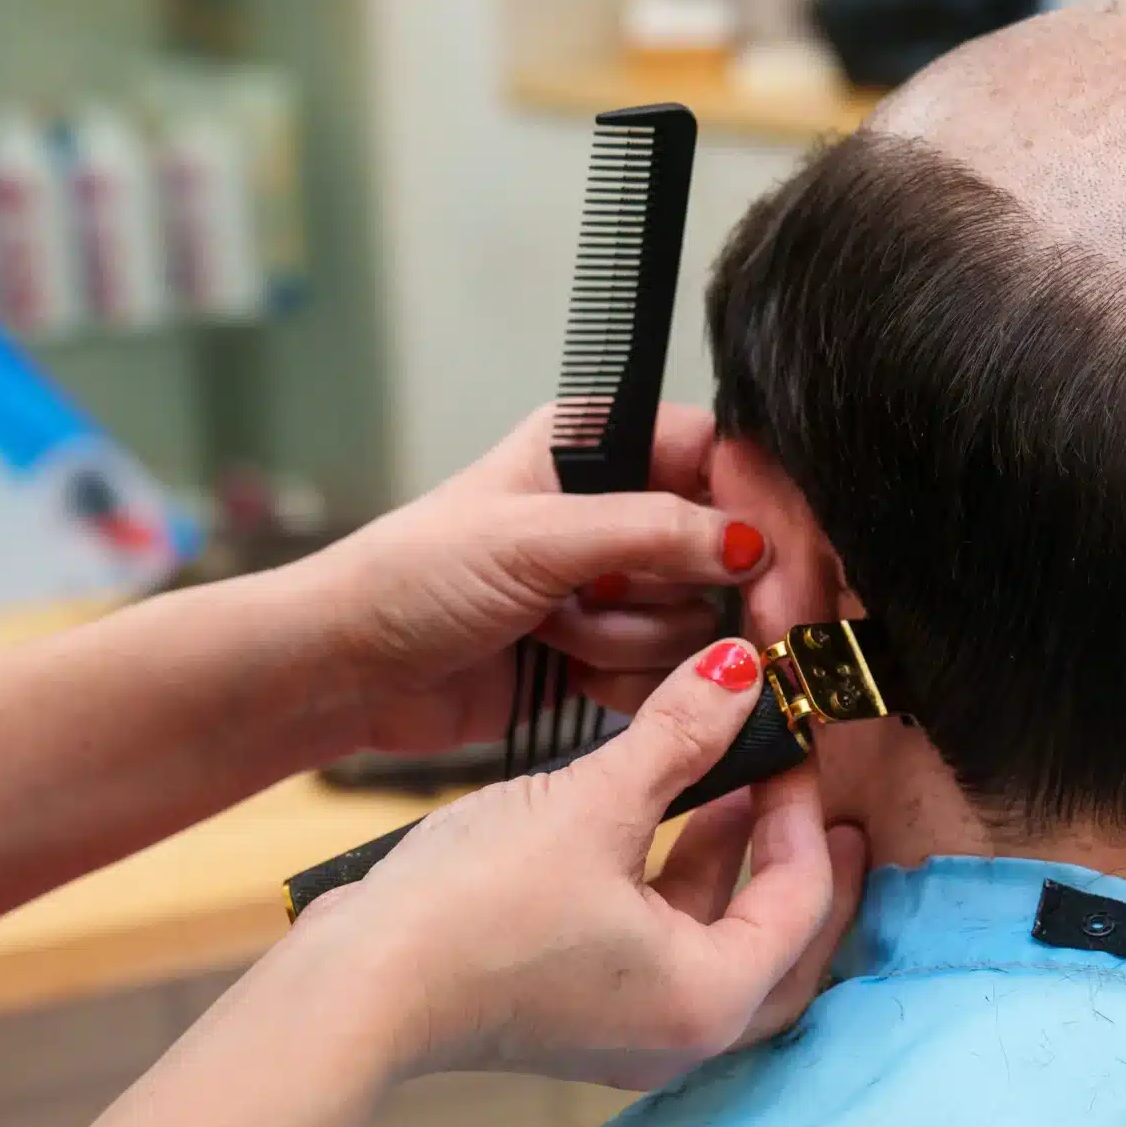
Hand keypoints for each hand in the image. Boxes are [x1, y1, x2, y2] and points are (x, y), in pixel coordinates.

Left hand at [279, 405, 770, 756]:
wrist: (344, 672)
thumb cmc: (410, 580)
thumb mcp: (531, 540)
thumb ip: (650, 532)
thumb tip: (752, 544)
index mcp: (601, 444)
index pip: (728, 459)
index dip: (766, 517)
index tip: (781, 579)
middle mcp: (621, 506)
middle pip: (736, 547)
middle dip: (714, 597)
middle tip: (738, 641)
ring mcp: (618, 584)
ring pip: (705, 619)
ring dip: (640, 643)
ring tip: (560, 637)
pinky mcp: (610, 652)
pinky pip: (672, 674)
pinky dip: (628, 682)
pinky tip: (567, 673)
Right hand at [303, 639, 870, 1088]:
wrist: (352, 984)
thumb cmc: (475, 908)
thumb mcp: (595, 802)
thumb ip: (680, 734)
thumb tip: (740, 670)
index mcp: (709, 998)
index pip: (803, 900)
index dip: (804, 810)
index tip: (796, 745)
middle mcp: (681, 1034)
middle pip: (783, 946)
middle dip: (799, 865)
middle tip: (820, 801)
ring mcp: (626, 1033)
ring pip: (718, 946)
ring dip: (731, 866)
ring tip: (738, 784)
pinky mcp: (578, 1015)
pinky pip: (663, 951)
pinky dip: (678, 888)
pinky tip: (662, 820)